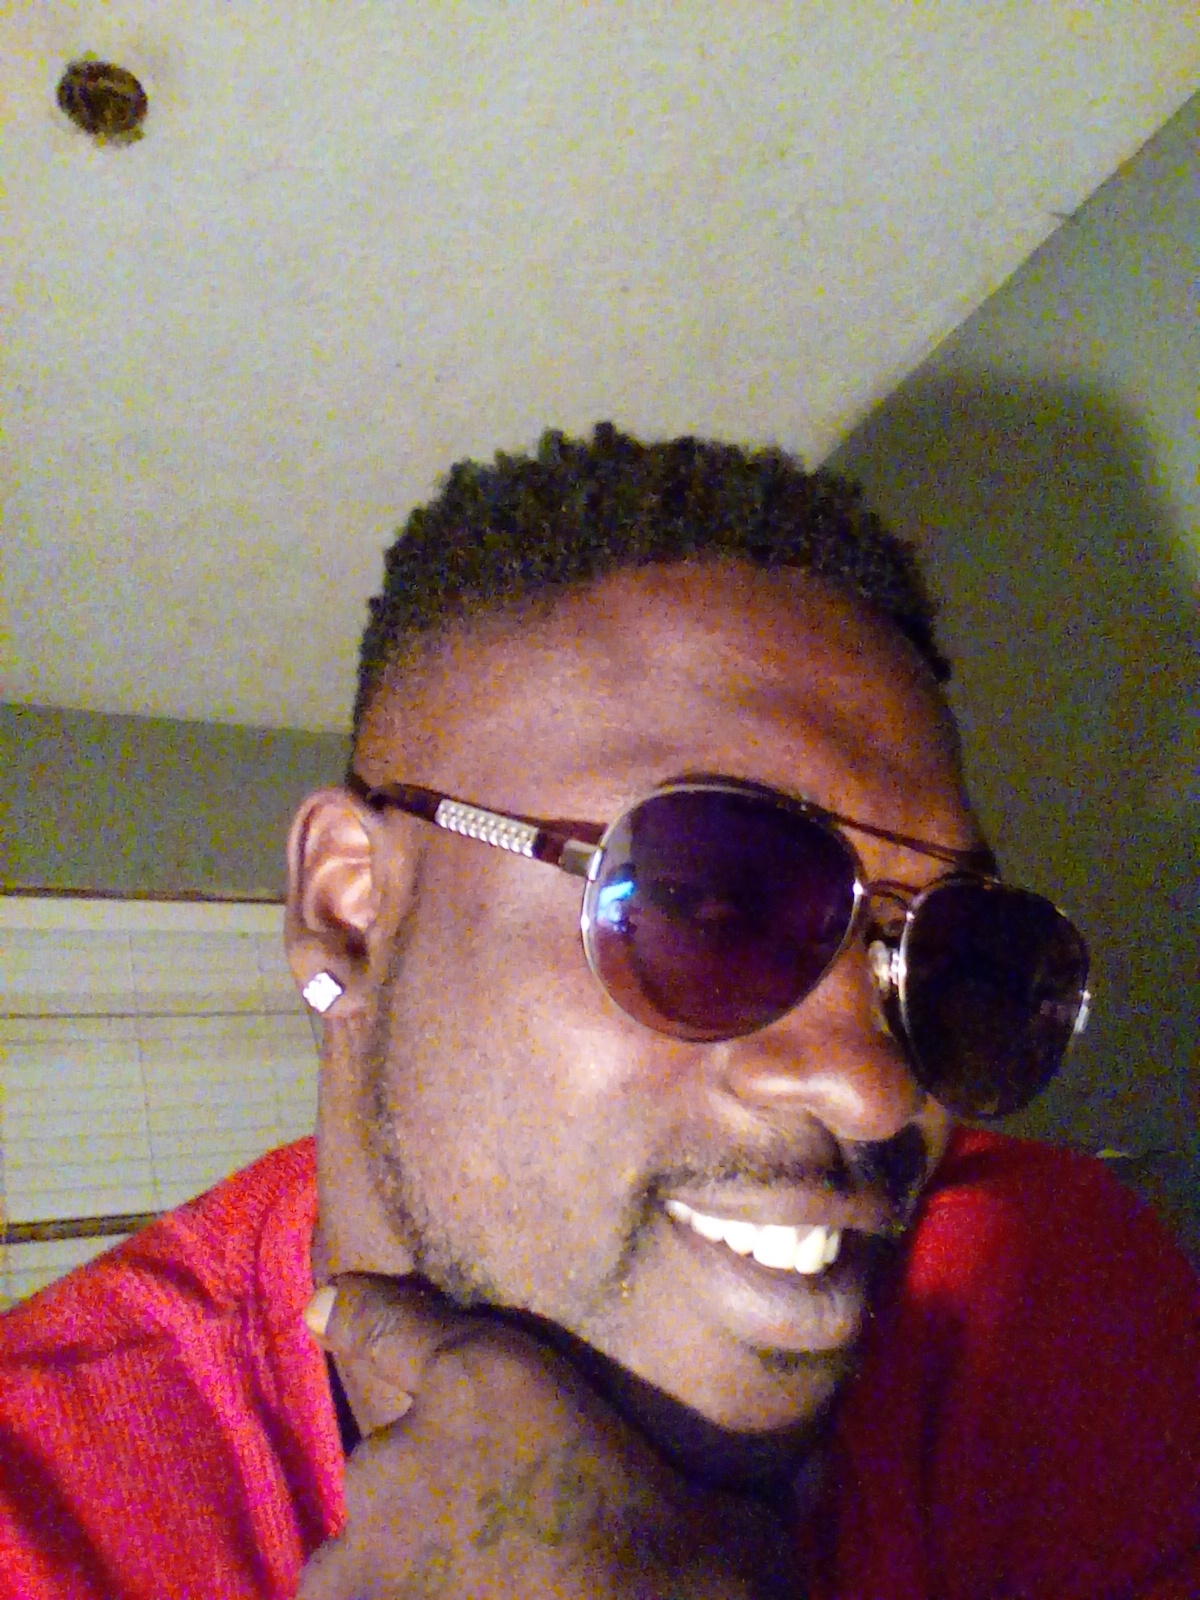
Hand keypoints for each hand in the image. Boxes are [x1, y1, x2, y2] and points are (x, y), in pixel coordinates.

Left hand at [298, 1275, 801, 1598]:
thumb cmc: (704, 1590)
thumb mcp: (737, 1516)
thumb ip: (727, 1470)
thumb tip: (810, 1465)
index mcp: (491, 1382)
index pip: (387, 1320)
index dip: (356, 1310)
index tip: (328, 1305)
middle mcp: (406, 1446)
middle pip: (399, 1456)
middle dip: (437, 1494)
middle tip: (513, 1551)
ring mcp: (362, 1549)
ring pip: (371, 1550)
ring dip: (411, 1571)